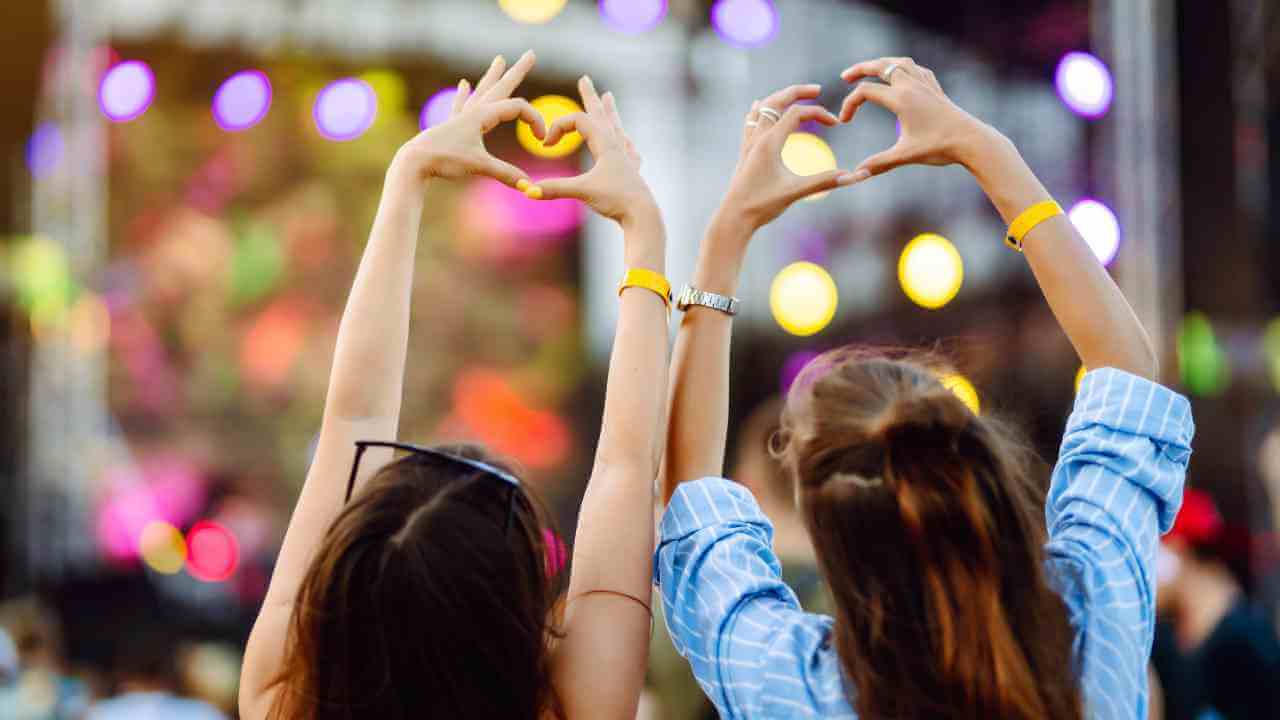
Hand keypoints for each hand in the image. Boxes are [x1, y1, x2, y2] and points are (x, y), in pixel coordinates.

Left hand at [392, 51, 545, 188]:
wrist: (414, 162)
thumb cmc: (445, 160)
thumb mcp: (479, 166)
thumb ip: (506, 174)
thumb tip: (530, 186)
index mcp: (482, 115)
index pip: (517, 108)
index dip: (535, 120)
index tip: (541, 139)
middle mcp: (473, 111)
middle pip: (501, 86)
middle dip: (517, 71)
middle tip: (531, 54)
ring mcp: (461, 117)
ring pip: (482, 91)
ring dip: (492, 76)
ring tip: (499, 60)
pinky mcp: (451, 126)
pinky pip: (461, 104)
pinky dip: (463, 94)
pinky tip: (462, 84)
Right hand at [526, 77, 656, 229]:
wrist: (642, 216)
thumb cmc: (615, 200)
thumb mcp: (582, 191)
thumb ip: (555, 189)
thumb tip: (527, 191)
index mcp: (605, 144)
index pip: (578, 121)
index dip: (558, 127)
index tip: (546, 144)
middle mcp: (617, 146)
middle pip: (600, 114)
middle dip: (589, 96)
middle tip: (585, 78)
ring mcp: (626, 158)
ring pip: (616, 127)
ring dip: (609, 112)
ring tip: (609, 96)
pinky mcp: (631, 172)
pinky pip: (628, 149)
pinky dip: (624, 141)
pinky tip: (627, 142)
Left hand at [717, 84, 857, 232]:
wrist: (733, 217)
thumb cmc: (762, 205)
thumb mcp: (796, 192)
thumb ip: (825, 181)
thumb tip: (855, 176)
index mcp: (769, 142)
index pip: (796, 113)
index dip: (819, 113)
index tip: (836, 123)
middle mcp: (757, 138)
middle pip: (776, 101)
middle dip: (797, 92)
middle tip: (817, 90)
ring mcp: (749, 144)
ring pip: (761, 108)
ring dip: (779, 98)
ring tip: (794, 95)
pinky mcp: (745, 152)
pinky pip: (750, 121)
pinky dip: (759, 110)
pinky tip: (758, 106)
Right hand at [839, 56, 995, 176]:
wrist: (971, 140)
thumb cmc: (940, 147)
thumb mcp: (905, 155)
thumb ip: (879, 163)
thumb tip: (856, 174)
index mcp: (901, 99)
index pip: (865, 91)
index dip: (849, 105)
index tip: (845, 122)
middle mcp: (912, 86)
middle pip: (880, 66)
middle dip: (860, 69)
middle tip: (844, 77)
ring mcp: (925, 84)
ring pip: (899, 63)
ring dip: (882, 64)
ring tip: (870, 70)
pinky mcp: (935, 89)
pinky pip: (916, 69)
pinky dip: (902, 68)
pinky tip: (901, 75)